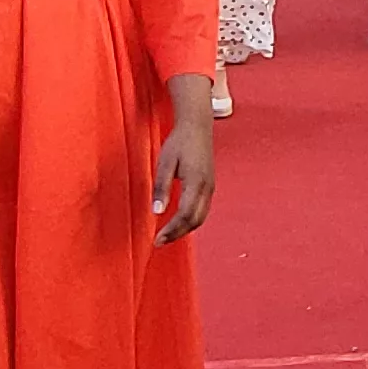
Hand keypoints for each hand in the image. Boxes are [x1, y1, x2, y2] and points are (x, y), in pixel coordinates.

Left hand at [151, 90, 216, 243]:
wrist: (197, 126)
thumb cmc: (179, 142)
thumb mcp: (165, 162)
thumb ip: (161, 188)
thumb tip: (157, 212)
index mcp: (196, 182)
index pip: (185, 215)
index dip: (171, 230)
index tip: (157, 240)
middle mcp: (207, 188)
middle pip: (195, 221)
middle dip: (177, 234)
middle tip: (159, 242)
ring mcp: (210, 188)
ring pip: (201, 218)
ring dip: (184, 229)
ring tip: (167, 235)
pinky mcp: (209, 186)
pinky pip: (202, 210)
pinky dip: (190, 220)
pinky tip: (177, 222)